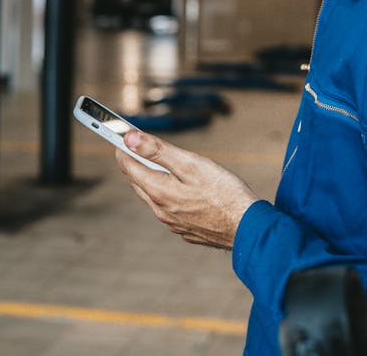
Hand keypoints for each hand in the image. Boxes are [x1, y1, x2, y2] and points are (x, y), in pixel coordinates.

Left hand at [115, 130, 258, 248]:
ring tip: (153, 165)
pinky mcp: (188, 230)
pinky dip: (167, 196)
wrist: (248, 228)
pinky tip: (178, 190)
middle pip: (139, 183)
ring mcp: (174, 223)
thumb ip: (158, 151)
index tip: (118, 136)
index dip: (122, 149)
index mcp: (159, 192)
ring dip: (149, 180)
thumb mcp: (190, 164)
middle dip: (134, 164)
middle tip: (133, 148)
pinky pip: (169, 210)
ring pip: (153, 198)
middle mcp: (162, 211)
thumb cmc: (224, 193)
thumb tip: (130, 139)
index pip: (129, 167)